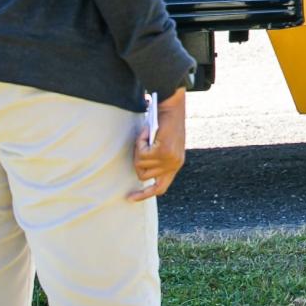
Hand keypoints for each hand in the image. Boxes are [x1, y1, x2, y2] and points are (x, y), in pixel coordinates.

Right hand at [128, 87, 185, 201]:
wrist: (173, 107)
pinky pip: (141, 153)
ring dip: (139, 148)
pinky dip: (139, 141)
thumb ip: (157, 160)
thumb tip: (142, 173)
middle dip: (137, 161)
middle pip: (143, 176)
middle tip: (141, 144)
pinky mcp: (162, 151)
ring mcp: (168, 160)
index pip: (160, 188)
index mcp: (175, 165)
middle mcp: (174, 165)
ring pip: (140, 163)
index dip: (144, 195)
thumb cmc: (166, 123)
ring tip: (146, 136)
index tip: (130, 198)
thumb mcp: (165, 144)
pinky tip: (145, 132)